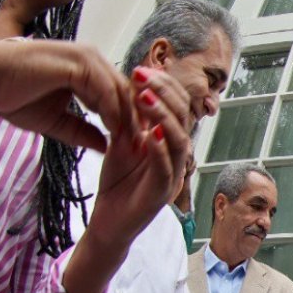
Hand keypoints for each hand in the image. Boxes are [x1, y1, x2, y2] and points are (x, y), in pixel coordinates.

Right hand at [0, 34, 136, 152]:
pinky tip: (116, 133)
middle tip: (145, 150)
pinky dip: (113, 112)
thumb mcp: (56, 121)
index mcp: (89, 70)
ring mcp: (86, 58)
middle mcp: (92, 60)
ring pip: (120, 92)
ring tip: (134, 146)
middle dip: (137, 123)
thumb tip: (105, 147)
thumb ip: (82, 131)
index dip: (131, 123)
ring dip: (129, 120)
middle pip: (127, 94)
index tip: (137, 149)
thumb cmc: (12, 95)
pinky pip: (105, 91)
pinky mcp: (78, 63)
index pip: (121, 96)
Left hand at [85, 67, 191, 249]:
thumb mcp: (122, 144)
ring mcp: (172, 176)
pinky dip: (159, 150)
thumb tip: (133, 87)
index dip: (163, 86)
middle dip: (164, 93)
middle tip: (140, 75)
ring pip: (179, 141)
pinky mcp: (161, 195)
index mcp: (168, 143)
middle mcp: (176, 158)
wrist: (108, 223)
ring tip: (143, 96)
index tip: (140, 69)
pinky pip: (166, 168)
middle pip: (183, 119)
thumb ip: (130, 121)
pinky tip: (147, 134)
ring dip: (162, 116)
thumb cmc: (118, 184)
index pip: (177, 107)